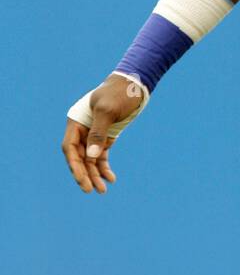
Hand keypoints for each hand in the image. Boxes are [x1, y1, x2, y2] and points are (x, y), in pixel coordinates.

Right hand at [61, 74, 143, 194]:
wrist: (135, 84)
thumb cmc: (118, 93)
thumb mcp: (107, 111)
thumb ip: (98, 133)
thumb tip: (92, 157)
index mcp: (76, 122)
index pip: (70, 148)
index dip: (75, 165)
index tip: (82, 180)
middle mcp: (82, 130)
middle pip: (80, 157)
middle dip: (85, 174)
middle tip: (91, 190)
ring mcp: (94, 134)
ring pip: (91, 159)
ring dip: (95, 174)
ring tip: (103, 190)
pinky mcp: (106, 137)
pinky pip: (102, 156)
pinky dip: (105, 167)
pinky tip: (111, 178)